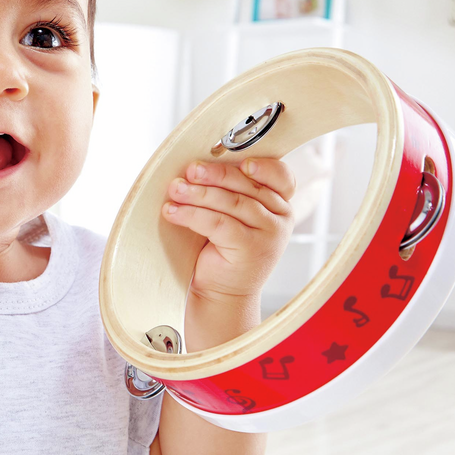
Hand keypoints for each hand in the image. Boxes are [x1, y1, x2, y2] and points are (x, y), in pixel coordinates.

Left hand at [163, 157, 294, 304]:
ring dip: (198, 194)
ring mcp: (270, 234)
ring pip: (231, 202)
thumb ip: (230, 191)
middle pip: (247, 186)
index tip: (243, 162)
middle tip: (190, 171)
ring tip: (175, 190)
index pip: (281, 177)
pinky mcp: (252, 248)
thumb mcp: (233, 216)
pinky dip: (192, 215)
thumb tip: (198, 166)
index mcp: (280, 203)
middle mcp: (280, 218)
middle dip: (214, 175)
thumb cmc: (223, 249)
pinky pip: (218, 223)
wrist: (223, 292)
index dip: (264, 166)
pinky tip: (173, 212)